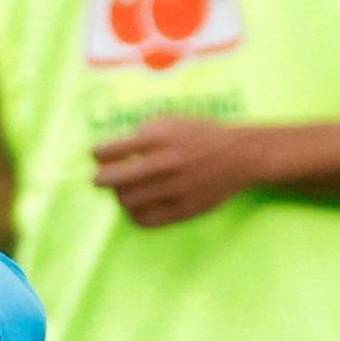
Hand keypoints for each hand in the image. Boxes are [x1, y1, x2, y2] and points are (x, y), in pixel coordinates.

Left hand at [90, 115, 254, 227]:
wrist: (242, 155)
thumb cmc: (202, 135)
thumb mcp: (172, 121)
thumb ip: (143, 131)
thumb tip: (113, 148)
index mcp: (160, 138)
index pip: (110, 150)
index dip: (97, 154)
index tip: (97, 155)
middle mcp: (165, 164)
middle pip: (111, 180)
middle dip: (99, 179)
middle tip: (99, 178)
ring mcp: (174, 189)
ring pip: (126, 201)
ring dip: (119, 196)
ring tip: (124, 190)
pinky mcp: (183, 209)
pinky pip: (145, 219)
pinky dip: (135, 214)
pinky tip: (138, 205)